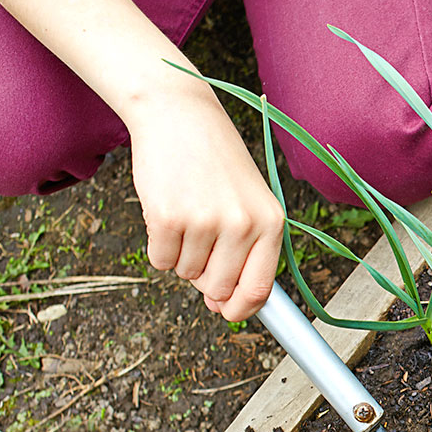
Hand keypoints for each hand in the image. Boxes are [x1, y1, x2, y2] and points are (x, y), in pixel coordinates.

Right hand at [126, 88, 283, 320]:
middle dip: (205, 277)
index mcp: (271, 223)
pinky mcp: (168, 217)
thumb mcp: (249, 203)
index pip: (260, 289)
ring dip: (182, 255)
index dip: (241, 310)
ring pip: (187, 274)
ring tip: (188, 214)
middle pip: (219, 288)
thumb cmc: (217, 165)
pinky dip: (159, 245)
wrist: (180, 117)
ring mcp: (206, 222)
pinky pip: (161, 260)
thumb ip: (246, 254)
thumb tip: (223, 306)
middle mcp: (243, 225)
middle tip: (201, 240)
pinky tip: (168, 211)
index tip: (229, 313)